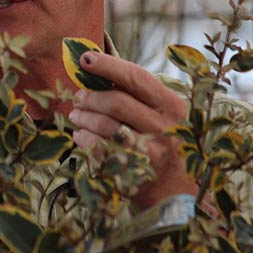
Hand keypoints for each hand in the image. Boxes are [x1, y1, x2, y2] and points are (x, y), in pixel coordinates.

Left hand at [67, 50, 196, 208]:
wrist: (176, 194)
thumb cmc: (163, 144)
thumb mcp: (162, 116)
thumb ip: (137, 95)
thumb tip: (97, 70)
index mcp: (173, 105)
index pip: (137, 78)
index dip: (108, 65)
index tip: (85, 58)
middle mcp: (166, 127)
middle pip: (116, 101)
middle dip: (90, 96)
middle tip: (78, 97)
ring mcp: (151, 151)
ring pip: (105, 124)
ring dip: (83, 117)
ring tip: (76, 114)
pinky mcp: (134, 171)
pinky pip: (98, 148)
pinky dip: (84, 138)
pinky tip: (80, 135)